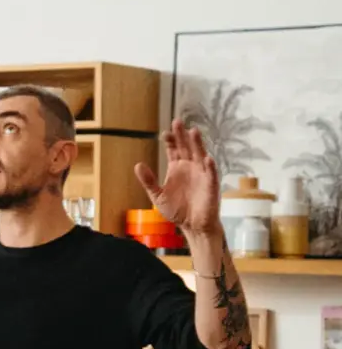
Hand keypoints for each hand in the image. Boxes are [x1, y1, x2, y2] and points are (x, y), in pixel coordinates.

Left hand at [135, 120, 221, 239]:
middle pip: (186, 147)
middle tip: (178, 122)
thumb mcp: (157, 196)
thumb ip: (149, 181)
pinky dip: (210, 166)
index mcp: (177, 167)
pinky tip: (207, 159)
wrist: (192, 226)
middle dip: (182, 135)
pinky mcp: (210, 185)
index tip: (164, 133)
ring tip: (194, 131)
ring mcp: (201, 174)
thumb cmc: (177, 210)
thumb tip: (137, 165)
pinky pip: (211, 174)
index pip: (173, 149)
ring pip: (200, 155)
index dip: (170, 140)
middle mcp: (190, 167)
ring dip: (197, 144)